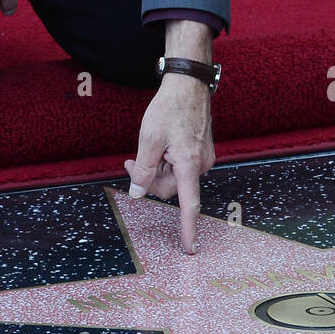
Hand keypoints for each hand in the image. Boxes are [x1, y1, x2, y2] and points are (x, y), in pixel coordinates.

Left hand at [124, 72, 214, 254]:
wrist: (188, 84)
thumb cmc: (170, 108)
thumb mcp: (149, 139)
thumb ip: (144, 170)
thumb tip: (138, 194)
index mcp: (189, 164)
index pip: (189, 204)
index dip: (188, 229)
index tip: (190, 249)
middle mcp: (201, 164)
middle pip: (171, 187)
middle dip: (150, 178)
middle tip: (131, 161)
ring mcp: (203, 158)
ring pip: (175, 177)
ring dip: (158, 168)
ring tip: (149, 145)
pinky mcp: (201, 151)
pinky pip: (181, 166)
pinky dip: (168, 161)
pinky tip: (162, 144)